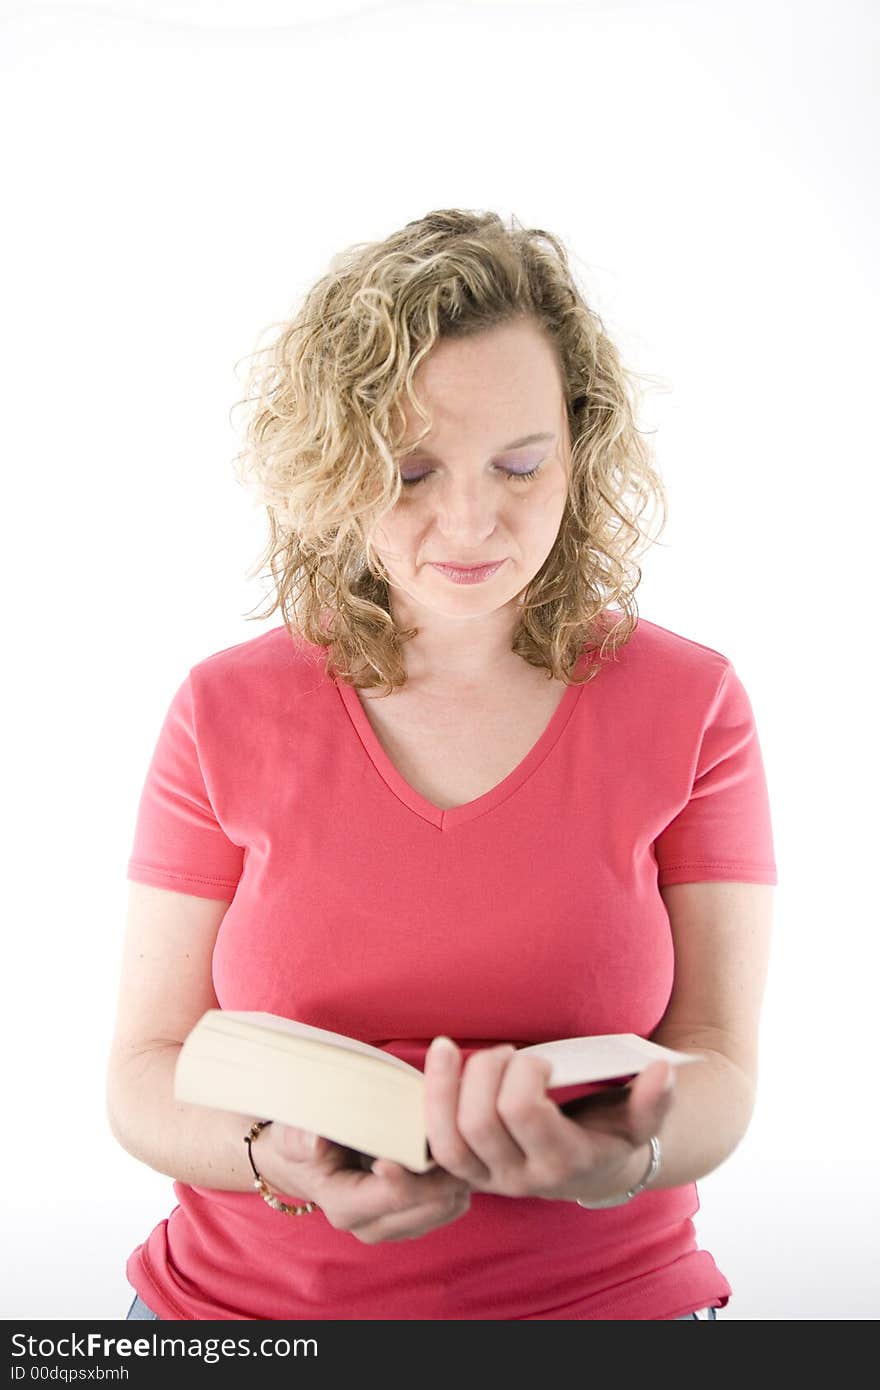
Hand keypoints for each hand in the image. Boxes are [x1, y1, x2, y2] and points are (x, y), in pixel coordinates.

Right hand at [255, 1120, 471, 1243]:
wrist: (302, 1163)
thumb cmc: (300, 1141)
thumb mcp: (291, 1134)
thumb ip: (299, 1138)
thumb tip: (314, 1142)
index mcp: (344, 1206)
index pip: (397, 1194)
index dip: (421, 1167)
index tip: (434, 1133)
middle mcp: (371, 1227)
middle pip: (431, 1206)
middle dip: (449, 1170)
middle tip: (459, 1127)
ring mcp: (394, 1228)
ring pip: (447, 1208)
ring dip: (456, 1174)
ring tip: (456, 1136)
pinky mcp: (410, 1222)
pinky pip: (449, 1207)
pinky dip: (455, 1180)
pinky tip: (450, 1150)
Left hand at [422, 1036, 674, 1203]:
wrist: (593, 1168)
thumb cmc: (610, 1130)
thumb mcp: (639, 1120)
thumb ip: (654, 1101)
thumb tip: (664, 1071)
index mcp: (562, 1163)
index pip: (524, 1113)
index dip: (522, 1074)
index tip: (536, 1057)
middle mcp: (521, 1179)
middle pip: (478, 1125)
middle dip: (482, 1074)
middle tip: (502, 1052)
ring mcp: (488, 1179)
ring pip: (447, 1142)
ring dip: (439, 1088)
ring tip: (447, 1048)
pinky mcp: (465, 1172)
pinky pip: (432, 1153)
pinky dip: (418, 1121)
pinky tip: (414, 1085)